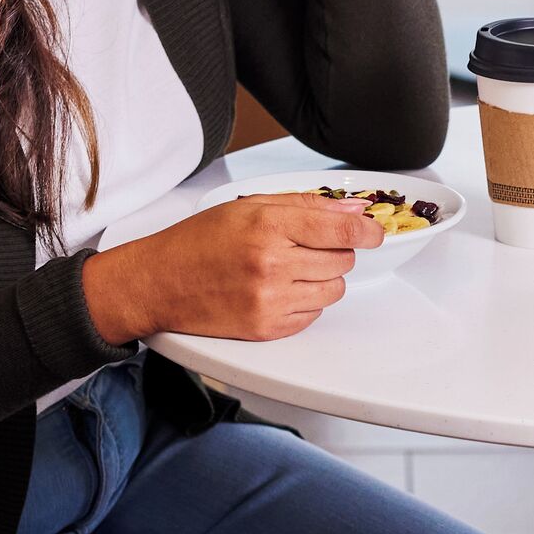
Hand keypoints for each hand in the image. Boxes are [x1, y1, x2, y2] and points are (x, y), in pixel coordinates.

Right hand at [83, 190, 378, 343]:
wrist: (159, 282)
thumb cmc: (199, 241)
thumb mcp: (249, 205)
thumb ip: (306, 206)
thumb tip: (354, 211)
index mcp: (267, 226)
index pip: (341, 231)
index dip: (367, 232)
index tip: (374, 232)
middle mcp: (271, 264)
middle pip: (342, 260)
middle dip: (332, 251)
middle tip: (304, 247)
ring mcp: (270, 300)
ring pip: (333, 290)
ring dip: (321, 279)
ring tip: (288, 268)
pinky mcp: (267, 328)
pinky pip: (313, 315)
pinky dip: (304, 303)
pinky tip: (277, 290)